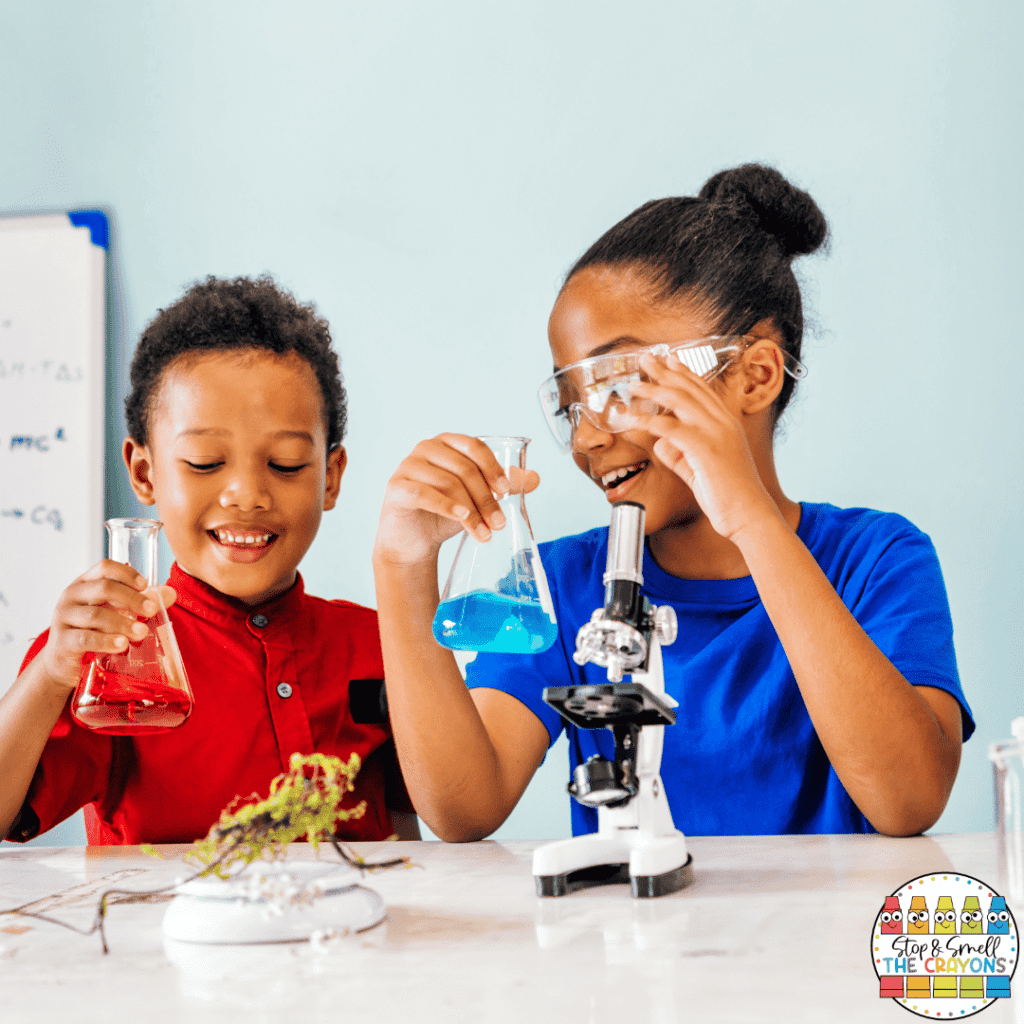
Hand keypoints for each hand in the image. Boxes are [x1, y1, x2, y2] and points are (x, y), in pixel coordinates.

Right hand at [37, 561, 177, 691]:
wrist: (65, 661)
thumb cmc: (92, 630)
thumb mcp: (115, 613)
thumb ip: (140, 602)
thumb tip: (170, 593)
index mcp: (85, 584)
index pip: (105, 568)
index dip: (126, 573)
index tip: (146, 585)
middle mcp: (72, 597)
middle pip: (103, 589)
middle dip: (131, 599)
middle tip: (152, 610)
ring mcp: (63, 618)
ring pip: (95, 615)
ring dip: (122, 623)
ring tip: (142, 632)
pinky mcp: (61, 642)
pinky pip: (85, 638)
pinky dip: (106, 641)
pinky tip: (122, 645)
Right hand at [374, 434, 539, 566]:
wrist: (414, 541)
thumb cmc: (445, 513)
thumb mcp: (477, 498)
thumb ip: (503, 485)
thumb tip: (535, 478)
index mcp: (447, 443)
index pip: (475, 446)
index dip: (493, 467)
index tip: (506, 491)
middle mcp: (426, 448)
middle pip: (464, 468)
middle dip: (486, 498)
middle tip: (499, 523)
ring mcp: (408, 466)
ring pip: (448, 483)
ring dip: (472, 512)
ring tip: (485, 533)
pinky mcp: (396, 487)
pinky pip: (424, 494)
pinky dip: (447, 506)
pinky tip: (462, 519)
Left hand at [625, 350, 777, 540]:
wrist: (748, 514)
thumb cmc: (727, 496)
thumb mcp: (699, 470)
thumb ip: (681, 455)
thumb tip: (661, 445)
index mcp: (726, 423)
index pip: (703, 389)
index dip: (683, 373)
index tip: (667, 360)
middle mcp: (723, 422)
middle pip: (689, 388)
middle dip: (664, 371)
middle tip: (645, 357)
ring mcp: (716, 433)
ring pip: (679, 401)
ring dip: (652, 390)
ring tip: (632, 385)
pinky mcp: (704, 448)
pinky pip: (669, 428)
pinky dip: (647, 421)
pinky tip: (631, 419)